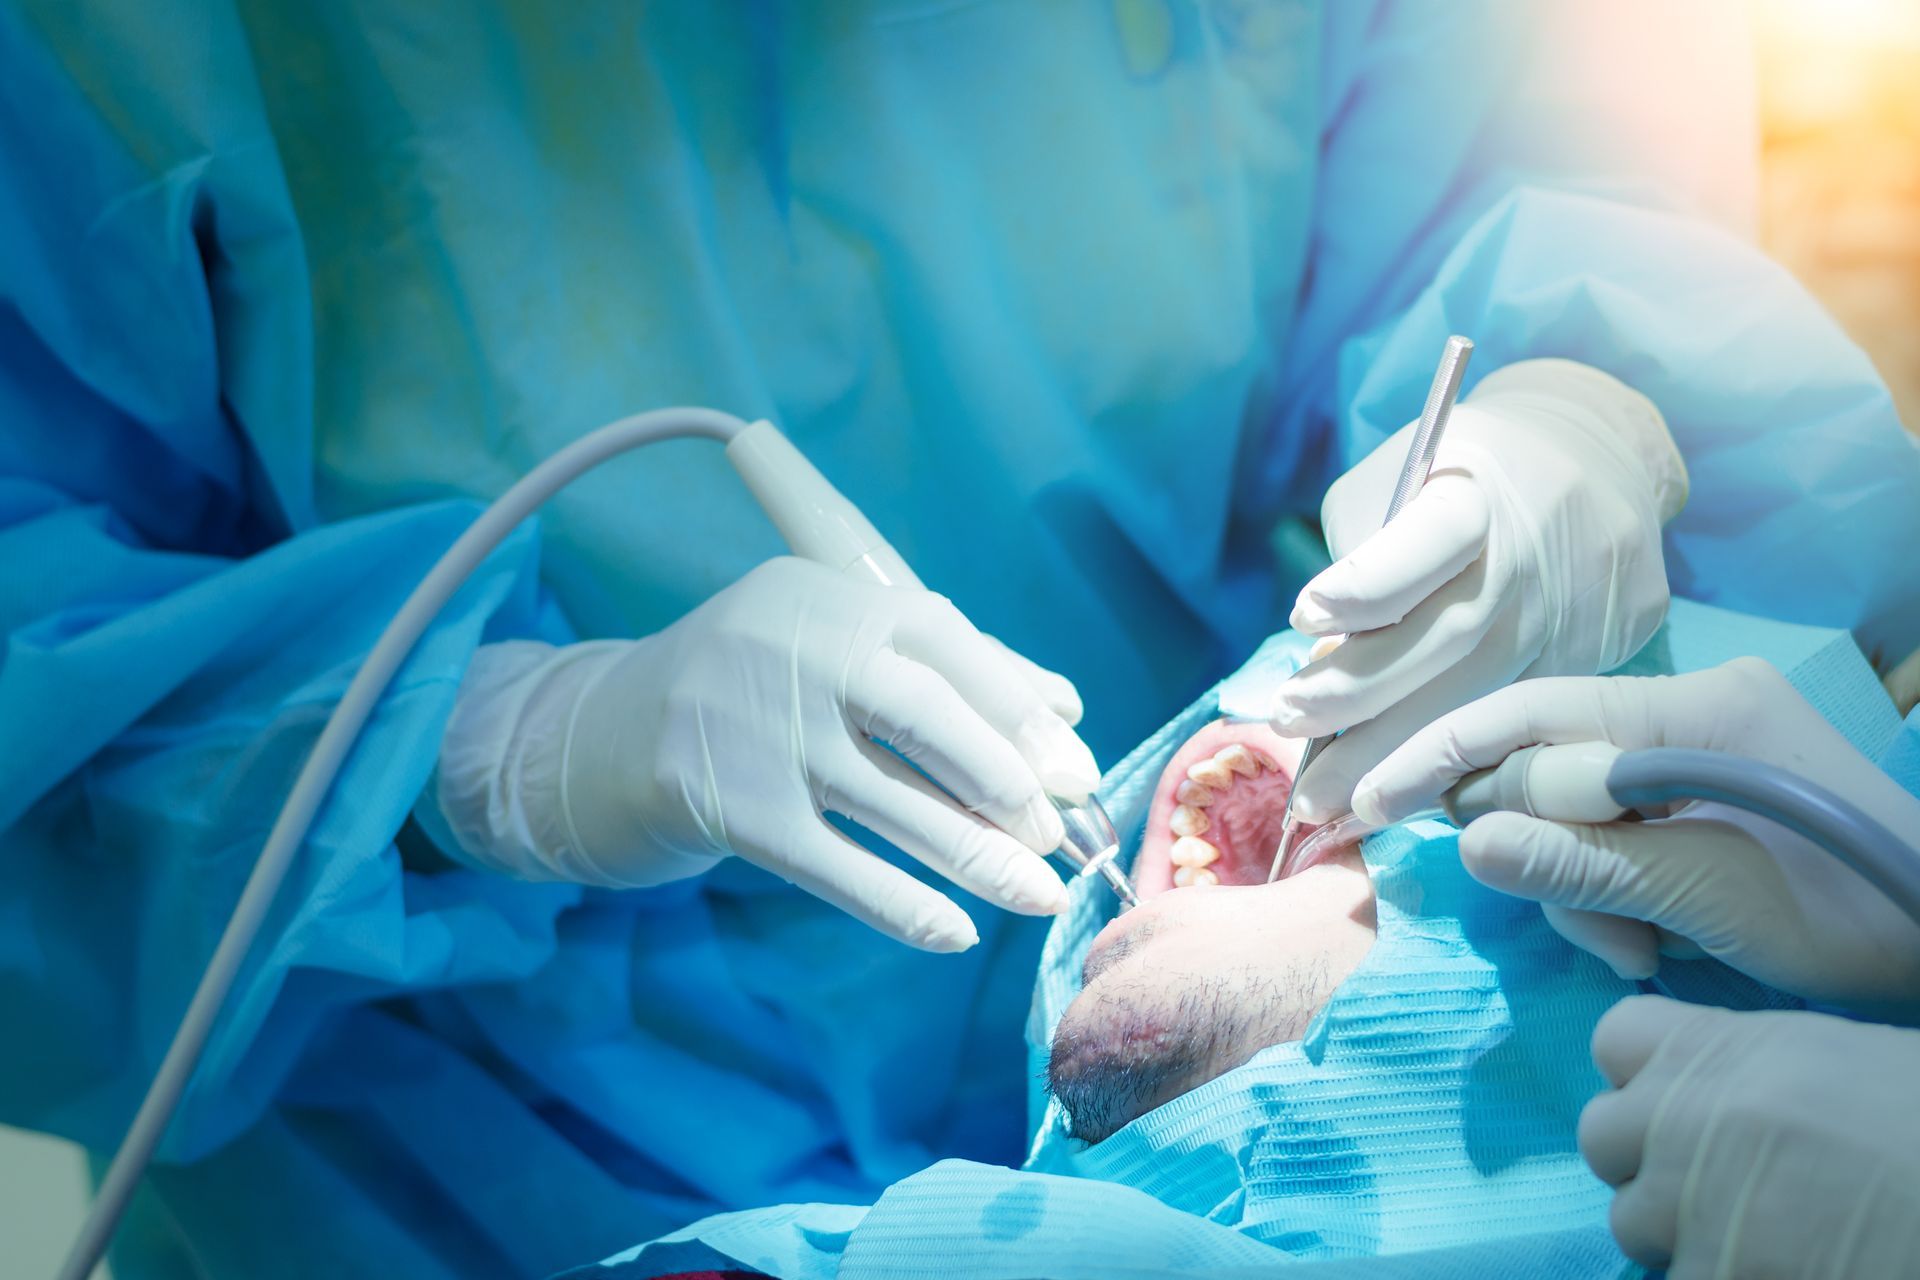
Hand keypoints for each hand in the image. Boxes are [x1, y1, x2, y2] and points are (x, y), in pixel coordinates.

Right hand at [430, 557, 1099, 950]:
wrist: (599, 735)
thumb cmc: (751, 688)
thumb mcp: (832, 646)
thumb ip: (945, 664)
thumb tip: (1065, 711)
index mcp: (826, 596)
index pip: (945, 641)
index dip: (1019, 708)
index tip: (1075, 768)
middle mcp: (793, 651)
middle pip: (926, 716)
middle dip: (1005, 781)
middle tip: (1056, 834)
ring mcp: (757, 731)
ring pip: (892, 802)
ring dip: (976, 857)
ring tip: (1037, 895)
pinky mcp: (732, 809)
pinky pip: (837, 867)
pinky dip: (902, 906)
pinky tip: (954, 934)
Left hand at [1274, 359, 1686, 820]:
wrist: (1594, 460)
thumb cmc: (1458, 475)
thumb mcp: (1400, 476)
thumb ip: (1363, 553)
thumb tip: (1329, 658)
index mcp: (1478, 492)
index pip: (1431, 538)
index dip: (1370, 583)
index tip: (1305, 615)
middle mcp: (1532, 556)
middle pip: (1450, 637)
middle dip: (1360, 694)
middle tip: (1286, 726)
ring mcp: (1571, 612)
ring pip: (1482, 699)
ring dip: (1394, 757)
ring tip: (1321, 797)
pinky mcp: (1594, 657)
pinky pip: (1514, 725)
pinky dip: (1449, 766)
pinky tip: (1393, 796)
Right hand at [1353, 659, 1919, 1014]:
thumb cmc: (1845, 912)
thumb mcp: (1710, 899)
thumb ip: (1587, 863)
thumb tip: (1466, 841)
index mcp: (1691, 711)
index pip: (1531, 715)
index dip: (1442, 758)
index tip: (1367, 802)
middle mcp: (1688, 707)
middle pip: (1547, 765)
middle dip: (1542, 855)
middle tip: (1589, 933)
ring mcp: (1697, 746)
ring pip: (1576, 810)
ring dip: (1586, 890)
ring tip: (1637, 955)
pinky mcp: (1704, 788)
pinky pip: (1618, 829)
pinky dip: (1618, 889)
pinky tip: (1655, 940)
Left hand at [1583, 996, 1919, 1276]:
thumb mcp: (1837, 1059)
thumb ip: (1752, 1071)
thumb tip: (1718, 1098)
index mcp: (1717, 1047)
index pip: (1615, 1041)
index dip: (1643, 1075)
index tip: (1675, 1100)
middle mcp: (1683, 1117)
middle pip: (1602, 1136)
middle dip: (1645, 1162)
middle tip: (1710, 1184)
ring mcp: (1690, 1203)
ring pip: (1632, 1224)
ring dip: (1682, 1235)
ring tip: (1763, 1233)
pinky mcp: (1719, 1274)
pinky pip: (1682, 1279)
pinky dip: (1723, 1275)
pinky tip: (1789, 1266)